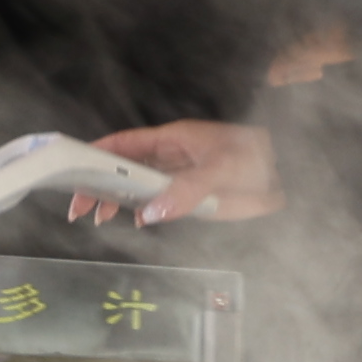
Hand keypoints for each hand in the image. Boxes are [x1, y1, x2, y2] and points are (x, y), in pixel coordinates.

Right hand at [71, 118, 276, 224]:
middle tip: (78, 206)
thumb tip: (152, 212)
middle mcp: (172, 157)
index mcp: (173, 140)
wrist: (289, 177)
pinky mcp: (191, 196)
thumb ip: (188, 189)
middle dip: (98, 183)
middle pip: (124, 167)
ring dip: (116, 199)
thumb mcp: (223, 170)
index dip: (97, 153)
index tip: (73, 167)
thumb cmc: (259, 159)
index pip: (125, 144)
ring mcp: (180, 176)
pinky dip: (142, 211)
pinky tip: (134, 221)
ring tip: (97, 217)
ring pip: (137, 185)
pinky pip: (158, 200)